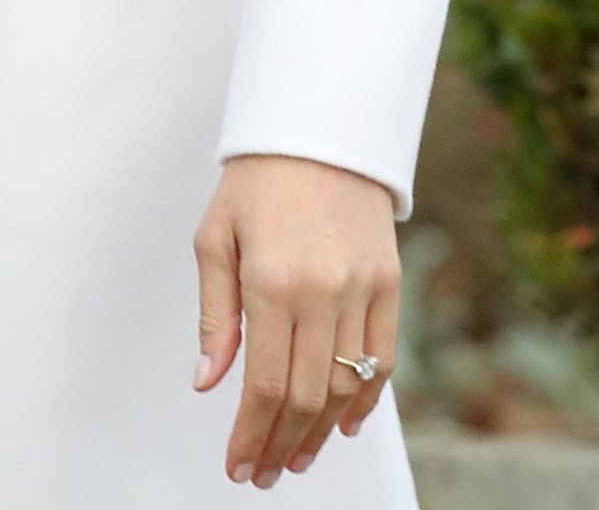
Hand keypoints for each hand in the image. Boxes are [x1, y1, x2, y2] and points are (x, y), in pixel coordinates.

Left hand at [194, 155, 399, 486]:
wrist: (318, 127)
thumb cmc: (256, 180)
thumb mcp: (215, 236)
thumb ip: (215, 314)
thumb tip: (208, 381)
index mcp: (271, 280)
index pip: (265, 384)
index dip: (252, 434)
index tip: (239, 465)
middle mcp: (321, 290)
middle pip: (306, 395)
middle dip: (281, 443)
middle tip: (264, 471)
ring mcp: (362, 288)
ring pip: (346, 385)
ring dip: (320, 432)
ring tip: (295, 456)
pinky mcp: (390, 283)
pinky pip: (383, 358)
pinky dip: (365, 399)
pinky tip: (342, 424)